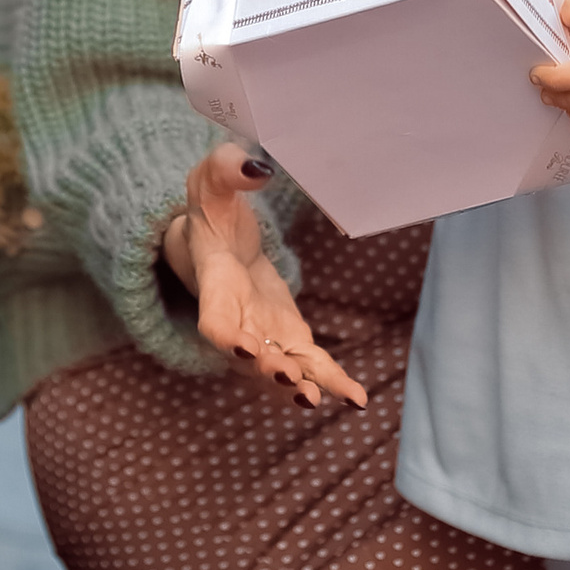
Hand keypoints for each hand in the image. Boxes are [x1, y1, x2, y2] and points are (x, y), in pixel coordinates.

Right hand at [163, 143, 367, 409]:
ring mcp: (262, 333)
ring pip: (279, 370)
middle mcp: (236, 320)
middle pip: (247, 358)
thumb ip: (226, 168)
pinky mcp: (289, 336)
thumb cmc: (213, 207)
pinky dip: (332, 383)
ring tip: (317, 401)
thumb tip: (258, 169)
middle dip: (267, 371)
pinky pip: (310, 365)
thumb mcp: (211, 178)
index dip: (226, 338)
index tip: (245, 348)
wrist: (220, 241)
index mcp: (216, 284)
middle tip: (289, 379)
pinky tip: (358, 400)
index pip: (214, 320)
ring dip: (297, 387)